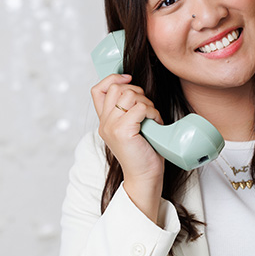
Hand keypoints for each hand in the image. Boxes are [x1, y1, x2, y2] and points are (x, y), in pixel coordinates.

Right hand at [91, 74, 164, 220]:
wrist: (145, 176)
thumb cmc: (144, 152)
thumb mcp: (133, 128)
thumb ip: (129, 111)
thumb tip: (137, 88)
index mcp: (105, 121)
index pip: (98, 89)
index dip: (113, 78)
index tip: (129, 79)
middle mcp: (104, 123)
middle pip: (117, 88)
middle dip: (138, 92)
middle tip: (148, 109)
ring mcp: (111, 126)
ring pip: (129, 95)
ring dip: (147, 103)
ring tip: (153, 118)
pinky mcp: (122, 131)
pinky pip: (140, 107)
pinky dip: (153, 112)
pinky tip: (156, 123)